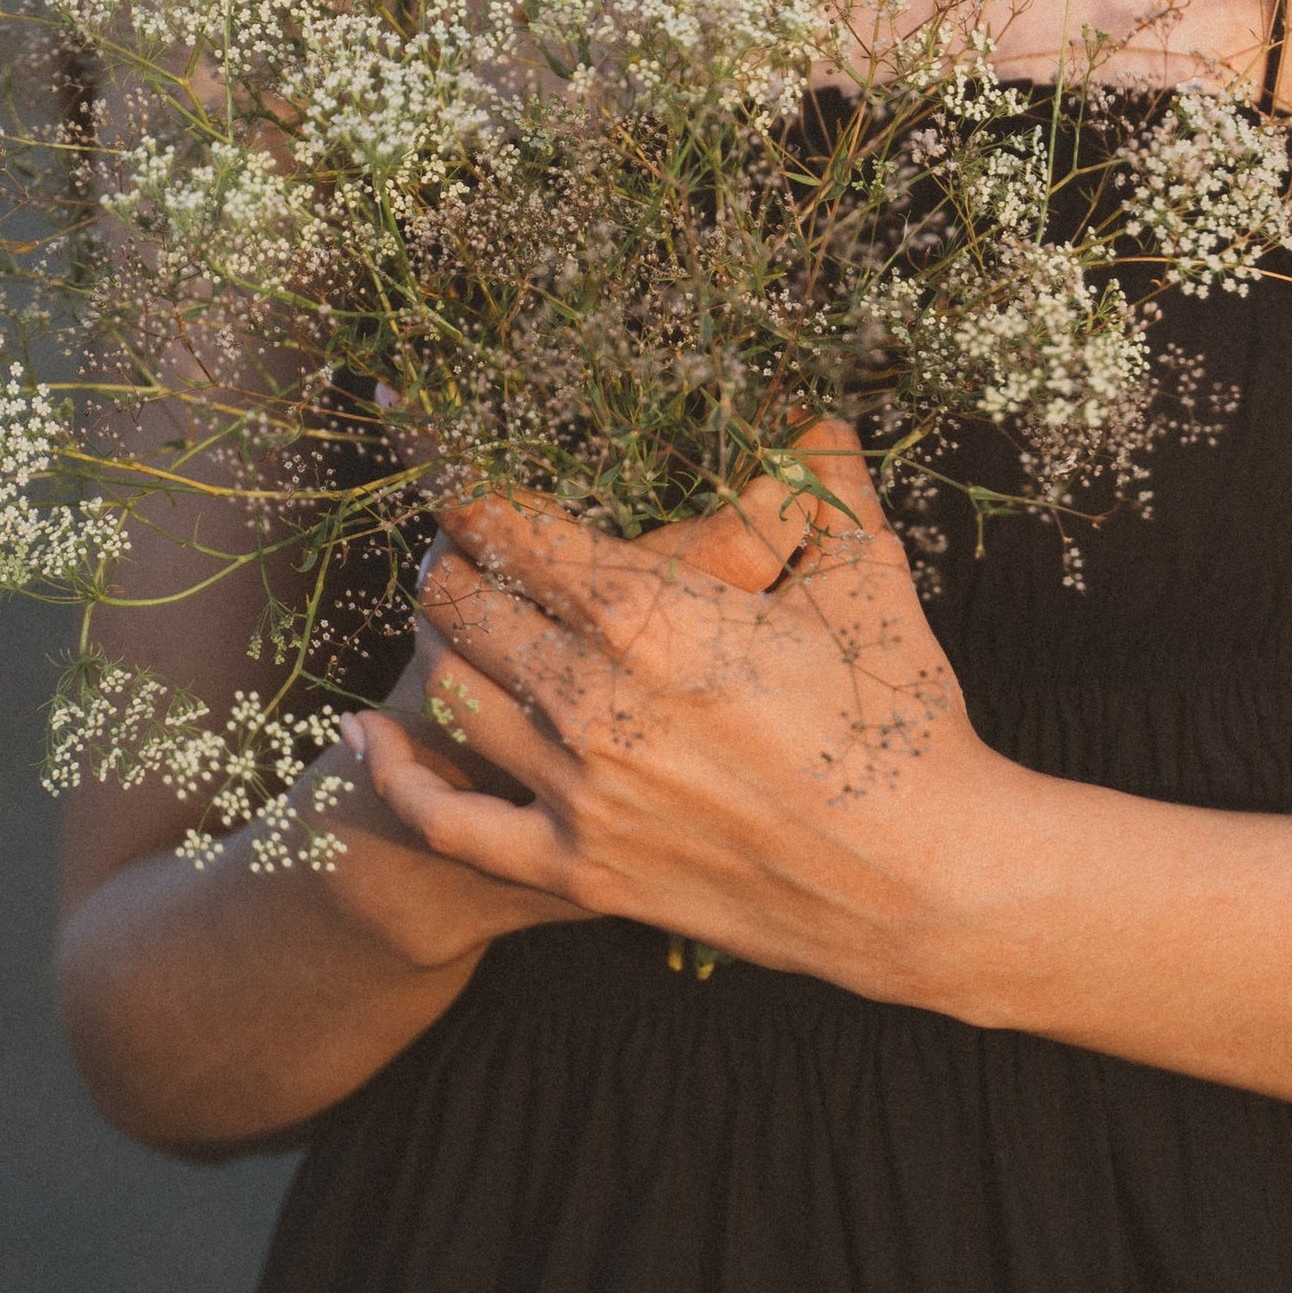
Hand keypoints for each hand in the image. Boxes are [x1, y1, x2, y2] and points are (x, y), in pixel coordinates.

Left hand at [351, 422, 1007, 1002]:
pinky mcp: (579, 872)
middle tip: (467, 534)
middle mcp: (591, 698)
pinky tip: (369, 730)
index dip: (458, 472)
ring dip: (442, 639)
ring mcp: (577, 792)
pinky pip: (451, 822)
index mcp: (649, 613)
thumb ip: (823, 480)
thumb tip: (811, 411)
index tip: (429, 433)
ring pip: (455, 692)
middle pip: (463, 601)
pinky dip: (397, 772)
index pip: (508, 522)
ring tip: (453, 608)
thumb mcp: (867, 576)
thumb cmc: (901, 719)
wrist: (922, 881)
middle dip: (454, 554)